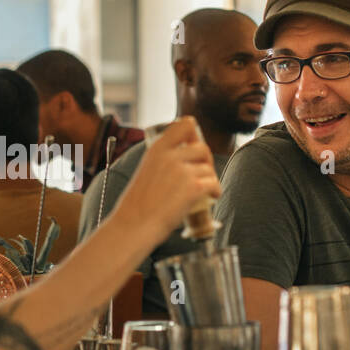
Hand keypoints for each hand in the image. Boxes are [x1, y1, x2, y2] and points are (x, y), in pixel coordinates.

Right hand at [111, 116, 219, 242]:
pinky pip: (214, 184)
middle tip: (201, 174)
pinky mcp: (193, 187)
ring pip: (209, 169)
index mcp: (157, 148)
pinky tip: (210, 197)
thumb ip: (163, 162)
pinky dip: (215, 191)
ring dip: (209, 180)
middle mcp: (170, 155)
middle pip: (203, 148)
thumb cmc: (137, 205)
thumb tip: (184, 161)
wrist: (133, 225)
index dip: (194, 135)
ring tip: (203, 192)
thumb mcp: (146, 171)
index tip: (194, 146)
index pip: (185, 124)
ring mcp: (182, 170)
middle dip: (206, 161)